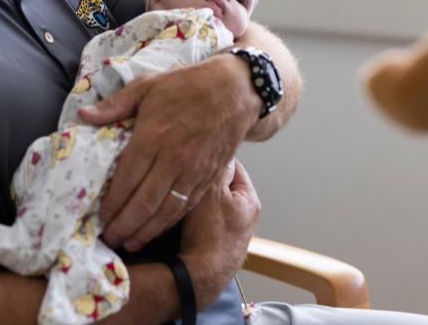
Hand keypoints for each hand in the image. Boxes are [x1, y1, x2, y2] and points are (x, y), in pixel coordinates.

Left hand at [78, 54, 260, 250]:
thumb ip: (114, 105)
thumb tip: (83, 115)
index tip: (99, 216)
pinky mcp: (208, 178)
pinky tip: (155, 231)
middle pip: (144, 202)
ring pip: (165, 211)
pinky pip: (185, 207)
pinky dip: (168, 223)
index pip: (126, 178)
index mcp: (153, 136)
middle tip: (108, 238)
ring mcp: (193, 171)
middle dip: (124, 224)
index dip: (111, 202)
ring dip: (145, 231)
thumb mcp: (146, 86)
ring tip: (128, 243)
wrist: (235, 90)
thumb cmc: (187, 85)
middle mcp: (173, 159)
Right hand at [179, 160, 260, 306]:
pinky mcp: (214, 244)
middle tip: (184, 175)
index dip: (212, 158)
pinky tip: (178, 216)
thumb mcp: (211, 190)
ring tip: (178, 196)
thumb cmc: (208, 233)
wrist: (199, 275)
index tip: (195, 155)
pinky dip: (191, 216)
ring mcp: (230, 232)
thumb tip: (217, 152)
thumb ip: (214, 167)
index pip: (232, 166)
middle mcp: (244, 216)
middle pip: (219, 186)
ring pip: (208, 203)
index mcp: (249, 199)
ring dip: (194, 200)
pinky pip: (201, 220)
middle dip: (201, 180)